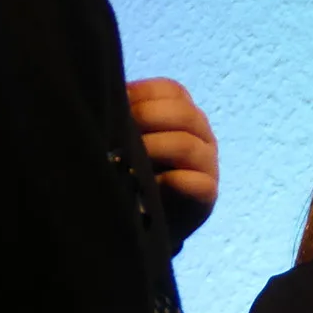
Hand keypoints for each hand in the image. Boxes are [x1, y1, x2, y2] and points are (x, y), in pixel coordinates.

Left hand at [127, 77, 217, 245]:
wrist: (151, 222)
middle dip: (146, 117)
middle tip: (117, 132)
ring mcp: (208, 162)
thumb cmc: (137, 171)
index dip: (142, 94)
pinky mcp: (208, 193)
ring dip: (153, 149)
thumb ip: (125, 119)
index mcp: (184, 112)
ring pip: (187, 145)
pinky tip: (148, 186)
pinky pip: (196, 184)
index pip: (170, 90)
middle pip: (182, 113)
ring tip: (126, 159)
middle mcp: (201, 132)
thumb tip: (104, 101)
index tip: (115, 105)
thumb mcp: (132, 138)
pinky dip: (170, 183)